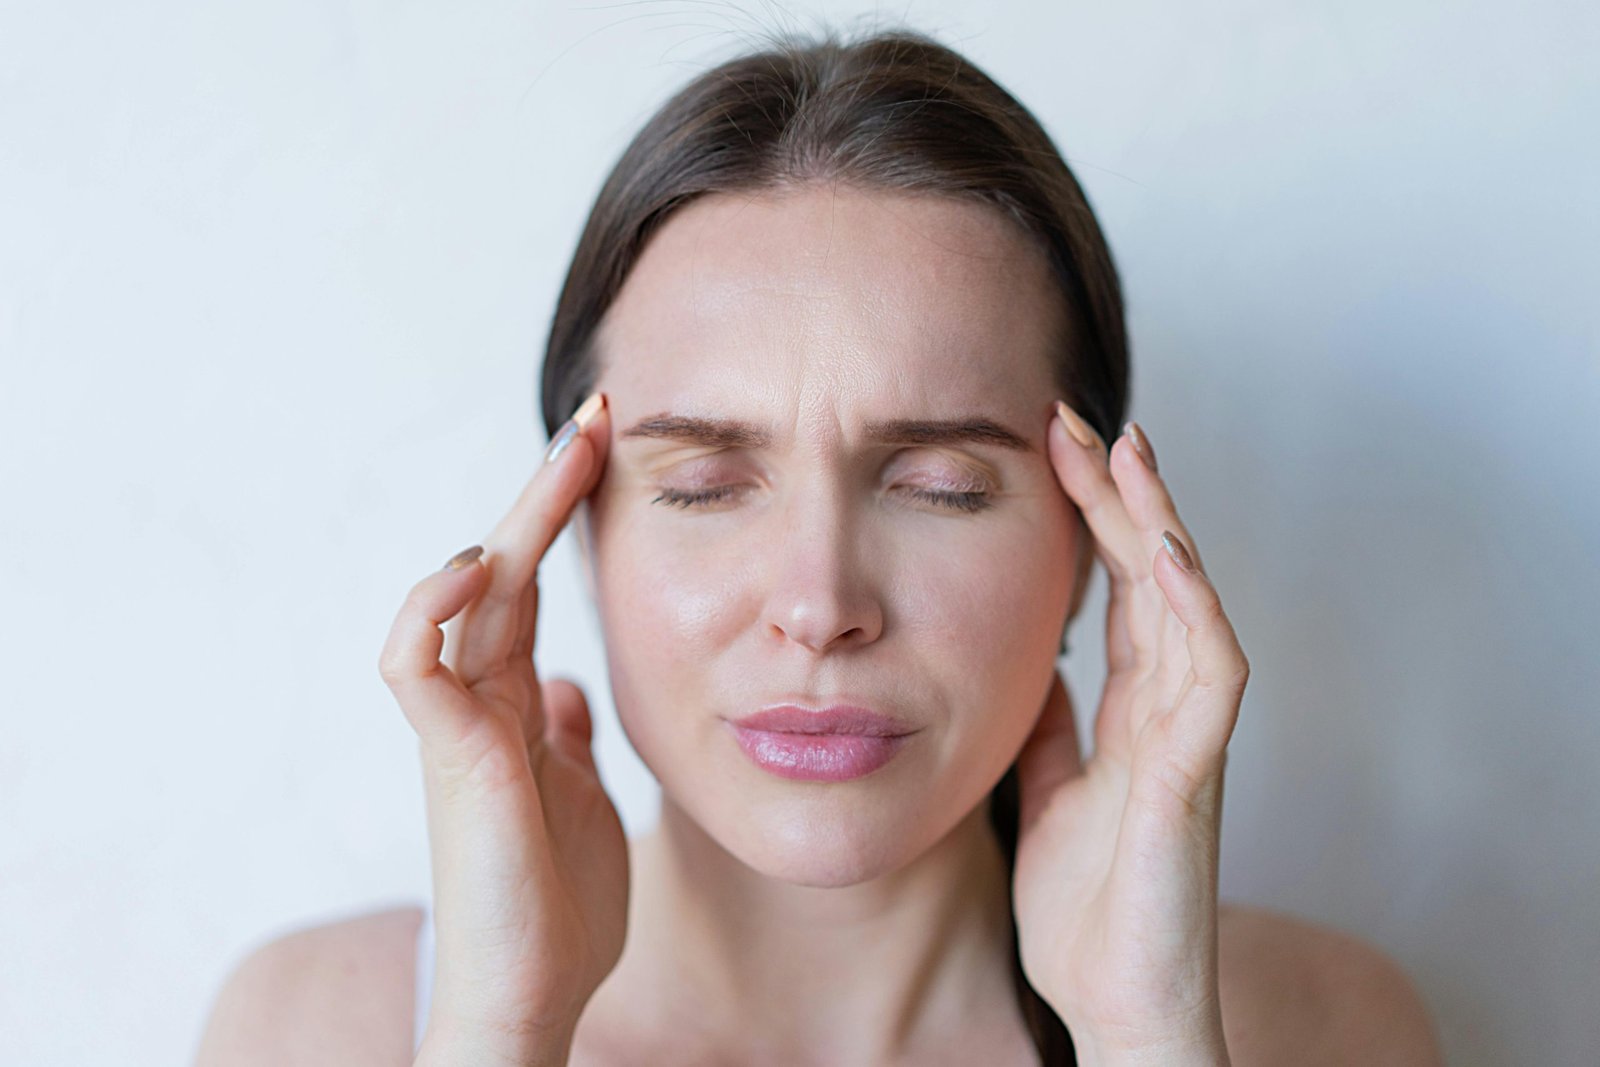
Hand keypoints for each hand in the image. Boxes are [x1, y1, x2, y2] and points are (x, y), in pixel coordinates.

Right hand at [378, 392, 625, 1065]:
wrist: (532, 995)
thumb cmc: (556, 908)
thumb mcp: (584, 797)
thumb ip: (567, 736)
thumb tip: (569, 690)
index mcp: (517, 704)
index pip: (532, 585)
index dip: (564, 517)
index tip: (609, 449)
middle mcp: (482, 701)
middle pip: (504, 568)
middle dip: (547, 489)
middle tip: (595, 414)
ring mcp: (461, 725)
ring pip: (464, 594)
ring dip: (511, 520)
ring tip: (566, 458)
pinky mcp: (449, 757)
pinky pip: (415, 664)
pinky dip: (431, 607)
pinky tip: (478, 566)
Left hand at [1010, 405, 1247, 1065]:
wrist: (1116, 1004)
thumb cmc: (1089, 909)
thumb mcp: (1046, 794)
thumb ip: (1050, 731)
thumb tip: (1034, 672)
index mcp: (1131, 713)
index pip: (1119, 593)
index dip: (1093, 521)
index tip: (1053, 450)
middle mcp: (1167, 711)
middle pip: (1155, 579)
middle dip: (1123, 496)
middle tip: (1082, 419)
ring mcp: (1188, 739)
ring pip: (1191, 608)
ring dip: (1164, 527)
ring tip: (1129, 453)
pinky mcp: (1194, 778)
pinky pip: (1211, 681)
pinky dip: (1197, 615)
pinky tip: (1171, 560)